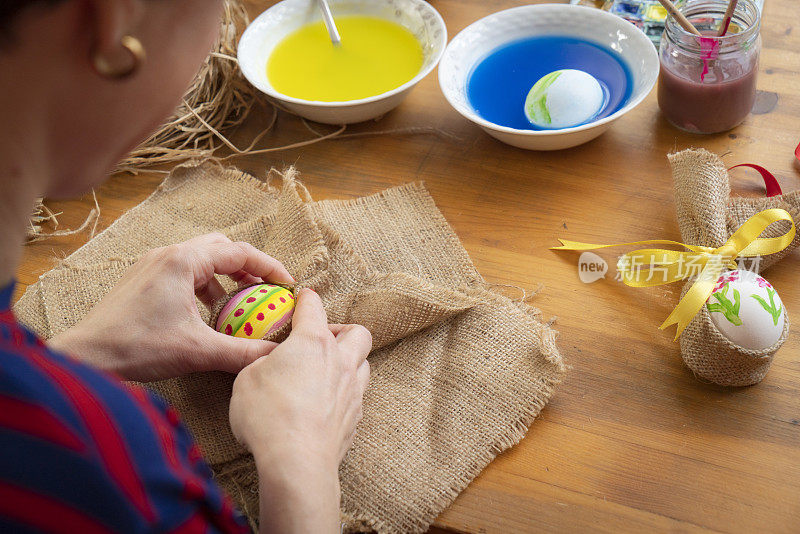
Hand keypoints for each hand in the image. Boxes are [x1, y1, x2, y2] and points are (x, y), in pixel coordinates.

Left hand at [48, 233, 294, 381]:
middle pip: (221, 247)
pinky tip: (205, 312)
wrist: (86, 356)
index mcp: (183, 261)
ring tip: (236, 301)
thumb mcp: (198, 351)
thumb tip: (277, 354)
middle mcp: (167, 254)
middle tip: (264, 289)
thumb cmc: (136, 347)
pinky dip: (202, 284)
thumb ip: (243, 352)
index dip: (269, 266)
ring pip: (200, 257)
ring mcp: (152, 264)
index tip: (286, 284)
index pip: (240, 252)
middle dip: (247, 265)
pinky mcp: (142, 278)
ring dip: (223, 275)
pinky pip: (182, 270)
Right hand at [229, 288, 370, 533]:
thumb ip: (260, 363)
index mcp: (313, 342)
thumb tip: (270, 362)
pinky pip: (358, 396)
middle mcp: (340, 361)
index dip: (307, 299)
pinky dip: (346, 392)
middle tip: (323, 339)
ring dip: (351, 361)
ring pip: (366, 364)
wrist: (296, 462)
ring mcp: (353, 391)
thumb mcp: (247, 379)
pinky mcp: (355, 418)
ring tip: (329, 370)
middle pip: (359, 333)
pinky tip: (328, 402)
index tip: (303, 298)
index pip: (314, 308)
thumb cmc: (267, 415)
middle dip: (343, 330)